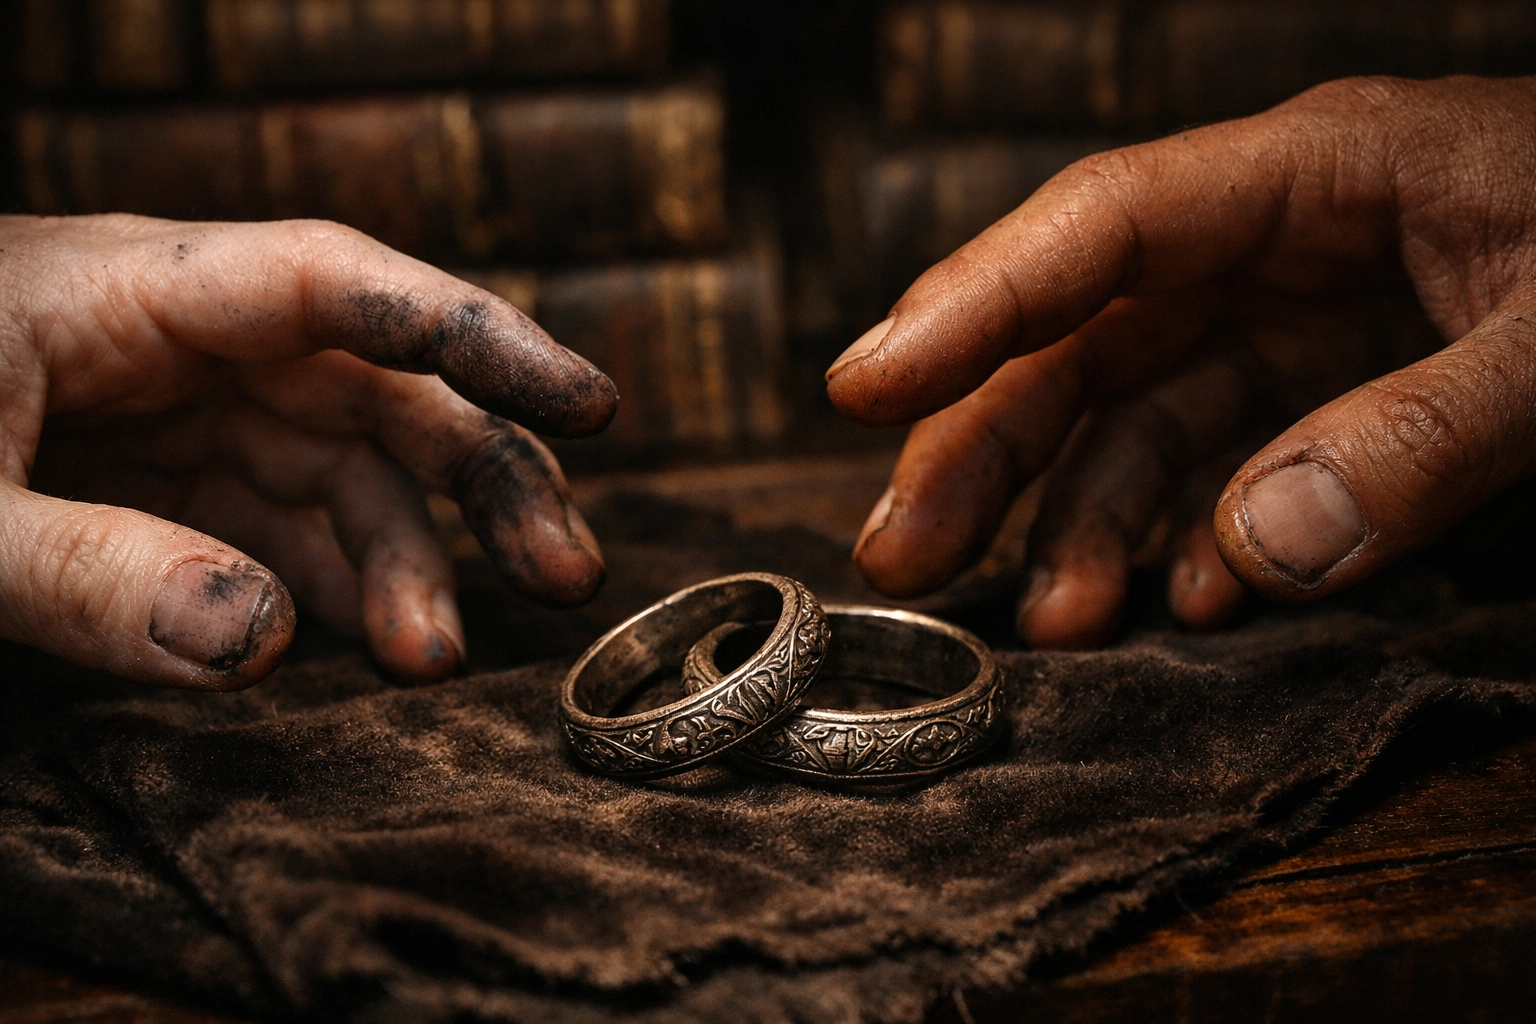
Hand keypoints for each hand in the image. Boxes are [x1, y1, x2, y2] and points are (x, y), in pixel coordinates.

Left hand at [1, 215, 614, 687]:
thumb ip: (80, 570)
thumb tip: (257, 640)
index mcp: (140, 290)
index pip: (346, 287)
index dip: (477, 337)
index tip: (591, 402)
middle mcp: (190, 345)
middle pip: (379, 391)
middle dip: (479, 480)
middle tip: (561, 576)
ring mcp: (180, 420)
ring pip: (343, 475)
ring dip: (405, 565)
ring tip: (434, 661)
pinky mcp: (160, 489)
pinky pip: (278, 533)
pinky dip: (329, 592)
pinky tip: (361, 651)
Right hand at [826, 76, 1535, 647]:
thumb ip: (1428, 436)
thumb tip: (1254, 549)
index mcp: (1313, 175)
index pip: (1099, 228)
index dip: (967, 304)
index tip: (858, 384)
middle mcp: (1274, 243)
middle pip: (1081, 334)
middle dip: (983, 442)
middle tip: (905, 551)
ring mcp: (1295, 321)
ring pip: (1131, 413)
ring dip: (1079, 521)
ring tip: (1052, 624)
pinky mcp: (1327, 390)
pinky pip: (1219, 465)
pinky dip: (1188, 539)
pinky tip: (1179, 605)